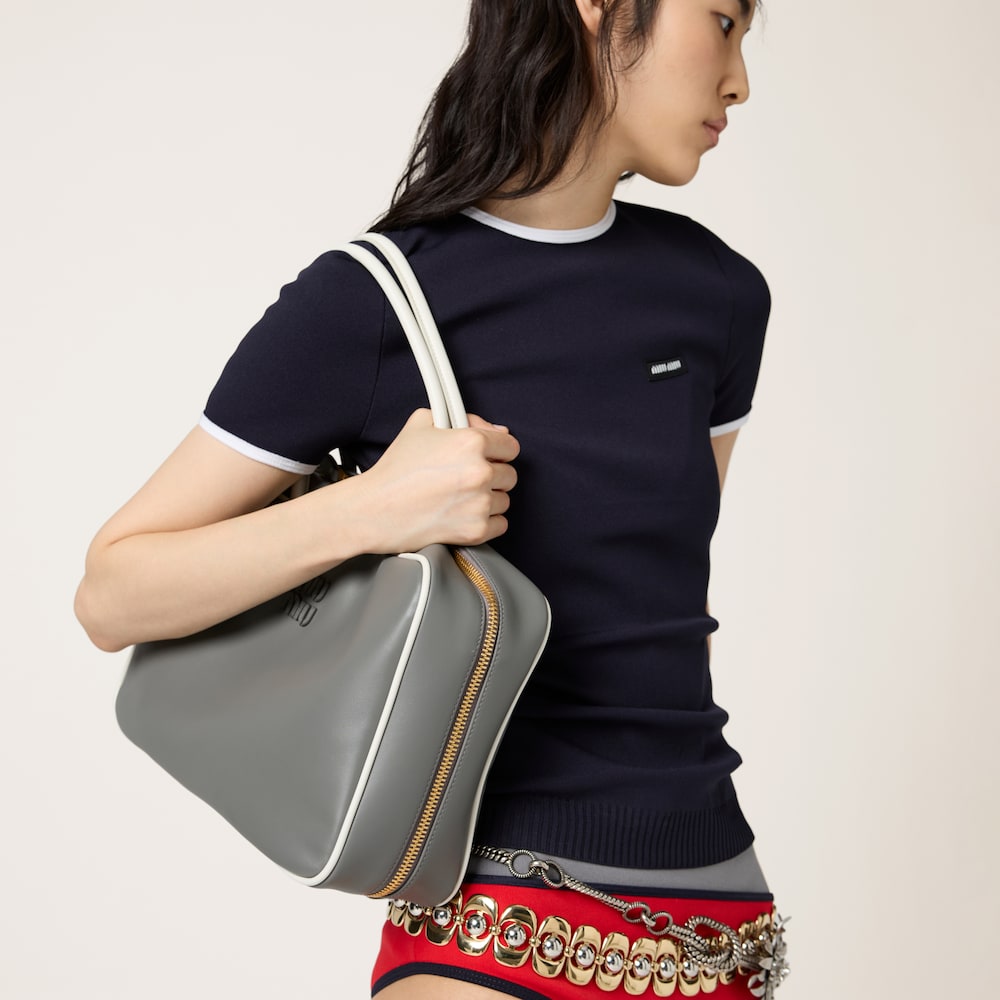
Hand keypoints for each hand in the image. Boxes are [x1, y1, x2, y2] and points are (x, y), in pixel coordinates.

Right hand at [351, 408, 519, 552]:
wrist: (374, 509)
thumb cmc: (395, 469)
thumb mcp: (421, 424)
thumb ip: (461, 418)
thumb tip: (492, 429)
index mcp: (471, 442)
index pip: (511, 446)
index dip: (498, 450)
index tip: (490, 456)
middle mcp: (480, 472)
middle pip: (510, 474)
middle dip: (493, 475)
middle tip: (467, 478)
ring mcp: (480, 504)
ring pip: (505, 500)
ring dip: (489, 499)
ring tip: (460, 497)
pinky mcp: (475, 530)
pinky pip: (500, 524)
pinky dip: (487, 521)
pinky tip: (465, 514)